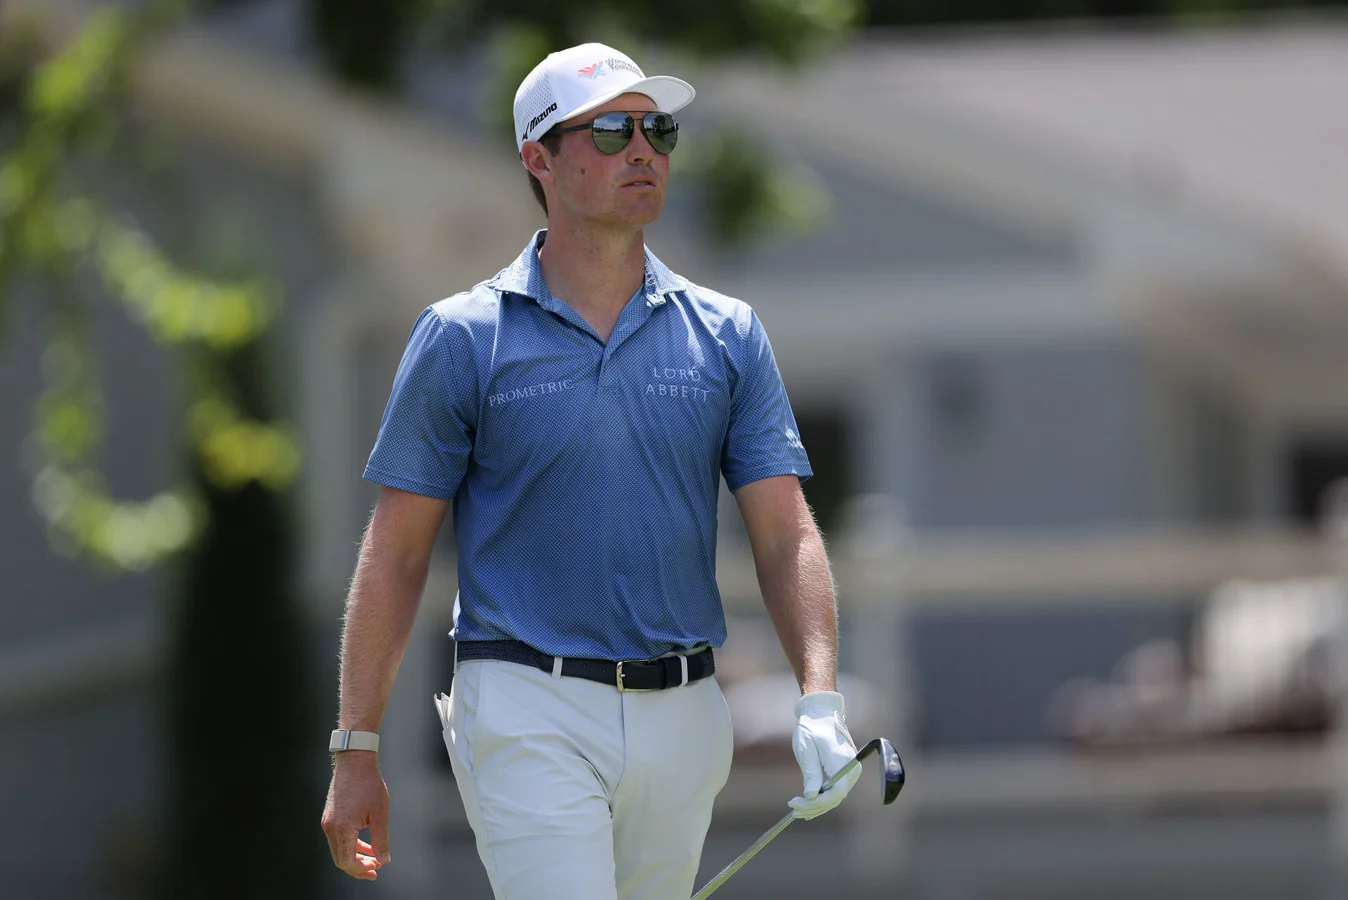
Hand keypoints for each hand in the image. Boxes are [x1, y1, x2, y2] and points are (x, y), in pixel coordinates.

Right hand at [321, 753, 391, 879]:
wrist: (354, 760)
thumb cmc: (368, 784)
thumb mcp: (380, 813)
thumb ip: (381, 840)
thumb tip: (384, 860)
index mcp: (342, 828)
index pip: (347, 861)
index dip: (361, 869)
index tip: (377, 869)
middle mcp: (330, 827)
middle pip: (341, 858)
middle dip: (359, 866)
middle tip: (376, 869)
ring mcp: (328, 821)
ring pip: (339, 848)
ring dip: (356, 855)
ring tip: (374, 858)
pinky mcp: (330, 815)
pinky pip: (338, 837)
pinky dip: (351, 843)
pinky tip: (366, 843)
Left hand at [788, 691, 860, 819]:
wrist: (821, 715)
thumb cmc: (812, 729)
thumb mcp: (807, 750)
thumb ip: (811, 773)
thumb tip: (811, 796)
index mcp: (843, 762)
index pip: (836, 792)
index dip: (818, 802)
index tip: (798, 803)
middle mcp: (851, 769)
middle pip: (835, 797)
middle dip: (814, 806)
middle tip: (793, 809)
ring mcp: (850, 772)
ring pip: (835, 797)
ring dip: (817, 806)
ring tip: (797, 810)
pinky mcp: (845, 773)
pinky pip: (835, 791)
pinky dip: (821, 800)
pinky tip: (808, 807)